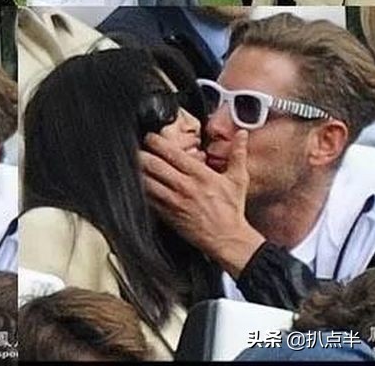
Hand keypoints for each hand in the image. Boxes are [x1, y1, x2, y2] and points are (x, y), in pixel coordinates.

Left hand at [139, 130, 264, 276]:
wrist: (229, 239)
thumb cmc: (232, 210)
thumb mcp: (238, 179)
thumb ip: (238, 154)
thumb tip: (242, 134)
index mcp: (200, 175)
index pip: (171, 153)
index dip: (156, 141)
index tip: (150, 137)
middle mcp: (184, 186)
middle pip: (154, 165)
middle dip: (141, 153)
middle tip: (136, 147)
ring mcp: (174, 201)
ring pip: (147, 181)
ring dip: (137, 170)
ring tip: (133, 163)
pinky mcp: (167, 215)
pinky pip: (147, 199)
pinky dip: (140, 189)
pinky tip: (136, 183)